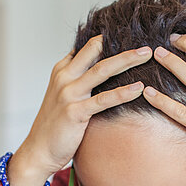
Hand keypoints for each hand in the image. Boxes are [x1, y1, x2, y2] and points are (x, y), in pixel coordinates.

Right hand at [8, 36, 153, 185]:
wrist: (38, 150)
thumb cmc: (55, 124)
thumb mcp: (62, 95)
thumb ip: (78, 80)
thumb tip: (102, 69)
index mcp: (62, 70)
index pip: (87, 47)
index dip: (108, 39)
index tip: (130, 35)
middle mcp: (64, 77)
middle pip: (95, 52)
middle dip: (121, 44)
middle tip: (145, 42)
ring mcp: (69, 94)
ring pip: (102, 70)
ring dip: (126, 60)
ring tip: (147, 55)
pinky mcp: (75, 112)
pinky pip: (104, 99)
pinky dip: (123, 92)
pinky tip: (139, 88)